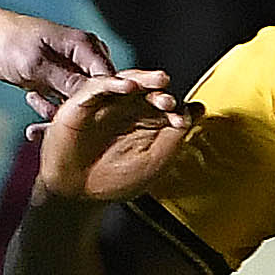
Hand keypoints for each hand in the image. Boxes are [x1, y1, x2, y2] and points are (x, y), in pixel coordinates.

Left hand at [0, 9, 117, 114]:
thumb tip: (98, 95)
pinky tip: (32, 98)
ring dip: (57, 114)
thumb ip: (69, 82)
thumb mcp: (38, 65)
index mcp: (86, 45)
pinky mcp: (65, 82)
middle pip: (96, 95)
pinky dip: (50, 109)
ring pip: (80, 104)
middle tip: (47, 123)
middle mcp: (87, 57)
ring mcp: (77, 70)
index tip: (75, 120)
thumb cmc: (12, 44)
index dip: (98, 103)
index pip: (109, 80)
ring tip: (33, 106)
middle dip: (73, 113)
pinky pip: (67, 104)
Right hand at [33, 71, 193, 201]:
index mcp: (145, 122)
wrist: (76, 194)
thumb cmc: (113, 180)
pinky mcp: (81, 103)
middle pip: (147, 89)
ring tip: (159, 80)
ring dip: (144, 80)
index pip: (165, 104)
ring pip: (126, 81)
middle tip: (170, 100)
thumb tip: (197, 110)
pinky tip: (127, 87)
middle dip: (162, 91)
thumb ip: (175, 137)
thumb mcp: (153, 161)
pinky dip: (112, 84)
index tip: (184, 117)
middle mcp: (126, 109)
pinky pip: (97, 87)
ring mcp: (104, 104)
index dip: (177, 107)